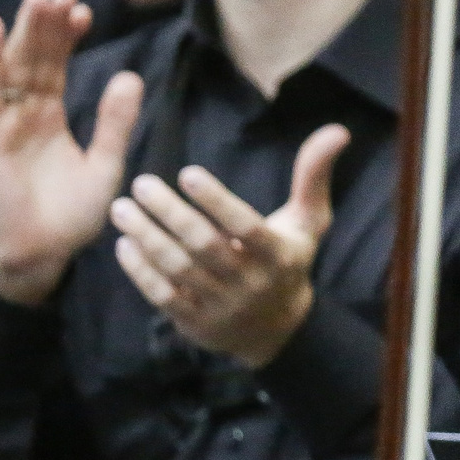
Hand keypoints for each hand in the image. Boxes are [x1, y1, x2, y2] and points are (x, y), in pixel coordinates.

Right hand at [0, 0, 144, 305]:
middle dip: (46, 25)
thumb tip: (132, 76)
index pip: (58, 66)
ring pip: (13, 67)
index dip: (67, 37)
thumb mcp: (104, 165)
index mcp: (51, 117)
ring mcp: (3, 122)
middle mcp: (24, 113)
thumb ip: (115, 122)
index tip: (83, 9)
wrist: (39, 253)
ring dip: (22, 32)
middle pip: (35, 58)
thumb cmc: (71, 216)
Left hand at [109, 124, 349, 367]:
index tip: (187, 173)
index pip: (245, 227)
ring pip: (178, 269)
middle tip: (142, 184)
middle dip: (170, 214)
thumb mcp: (308, 222)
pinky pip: (163, 296)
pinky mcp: (196, 322)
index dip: (217, 201)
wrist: (277, 328)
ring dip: (147, 237)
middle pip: (204, 246)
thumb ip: (313, 176)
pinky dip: (140, 271)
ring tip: (122, 208)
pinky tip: (124, 244)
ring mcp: (221, 305)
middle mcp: (250, 282)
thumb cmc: (288, 260)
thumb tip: (337, 131)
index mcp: (278, 255)